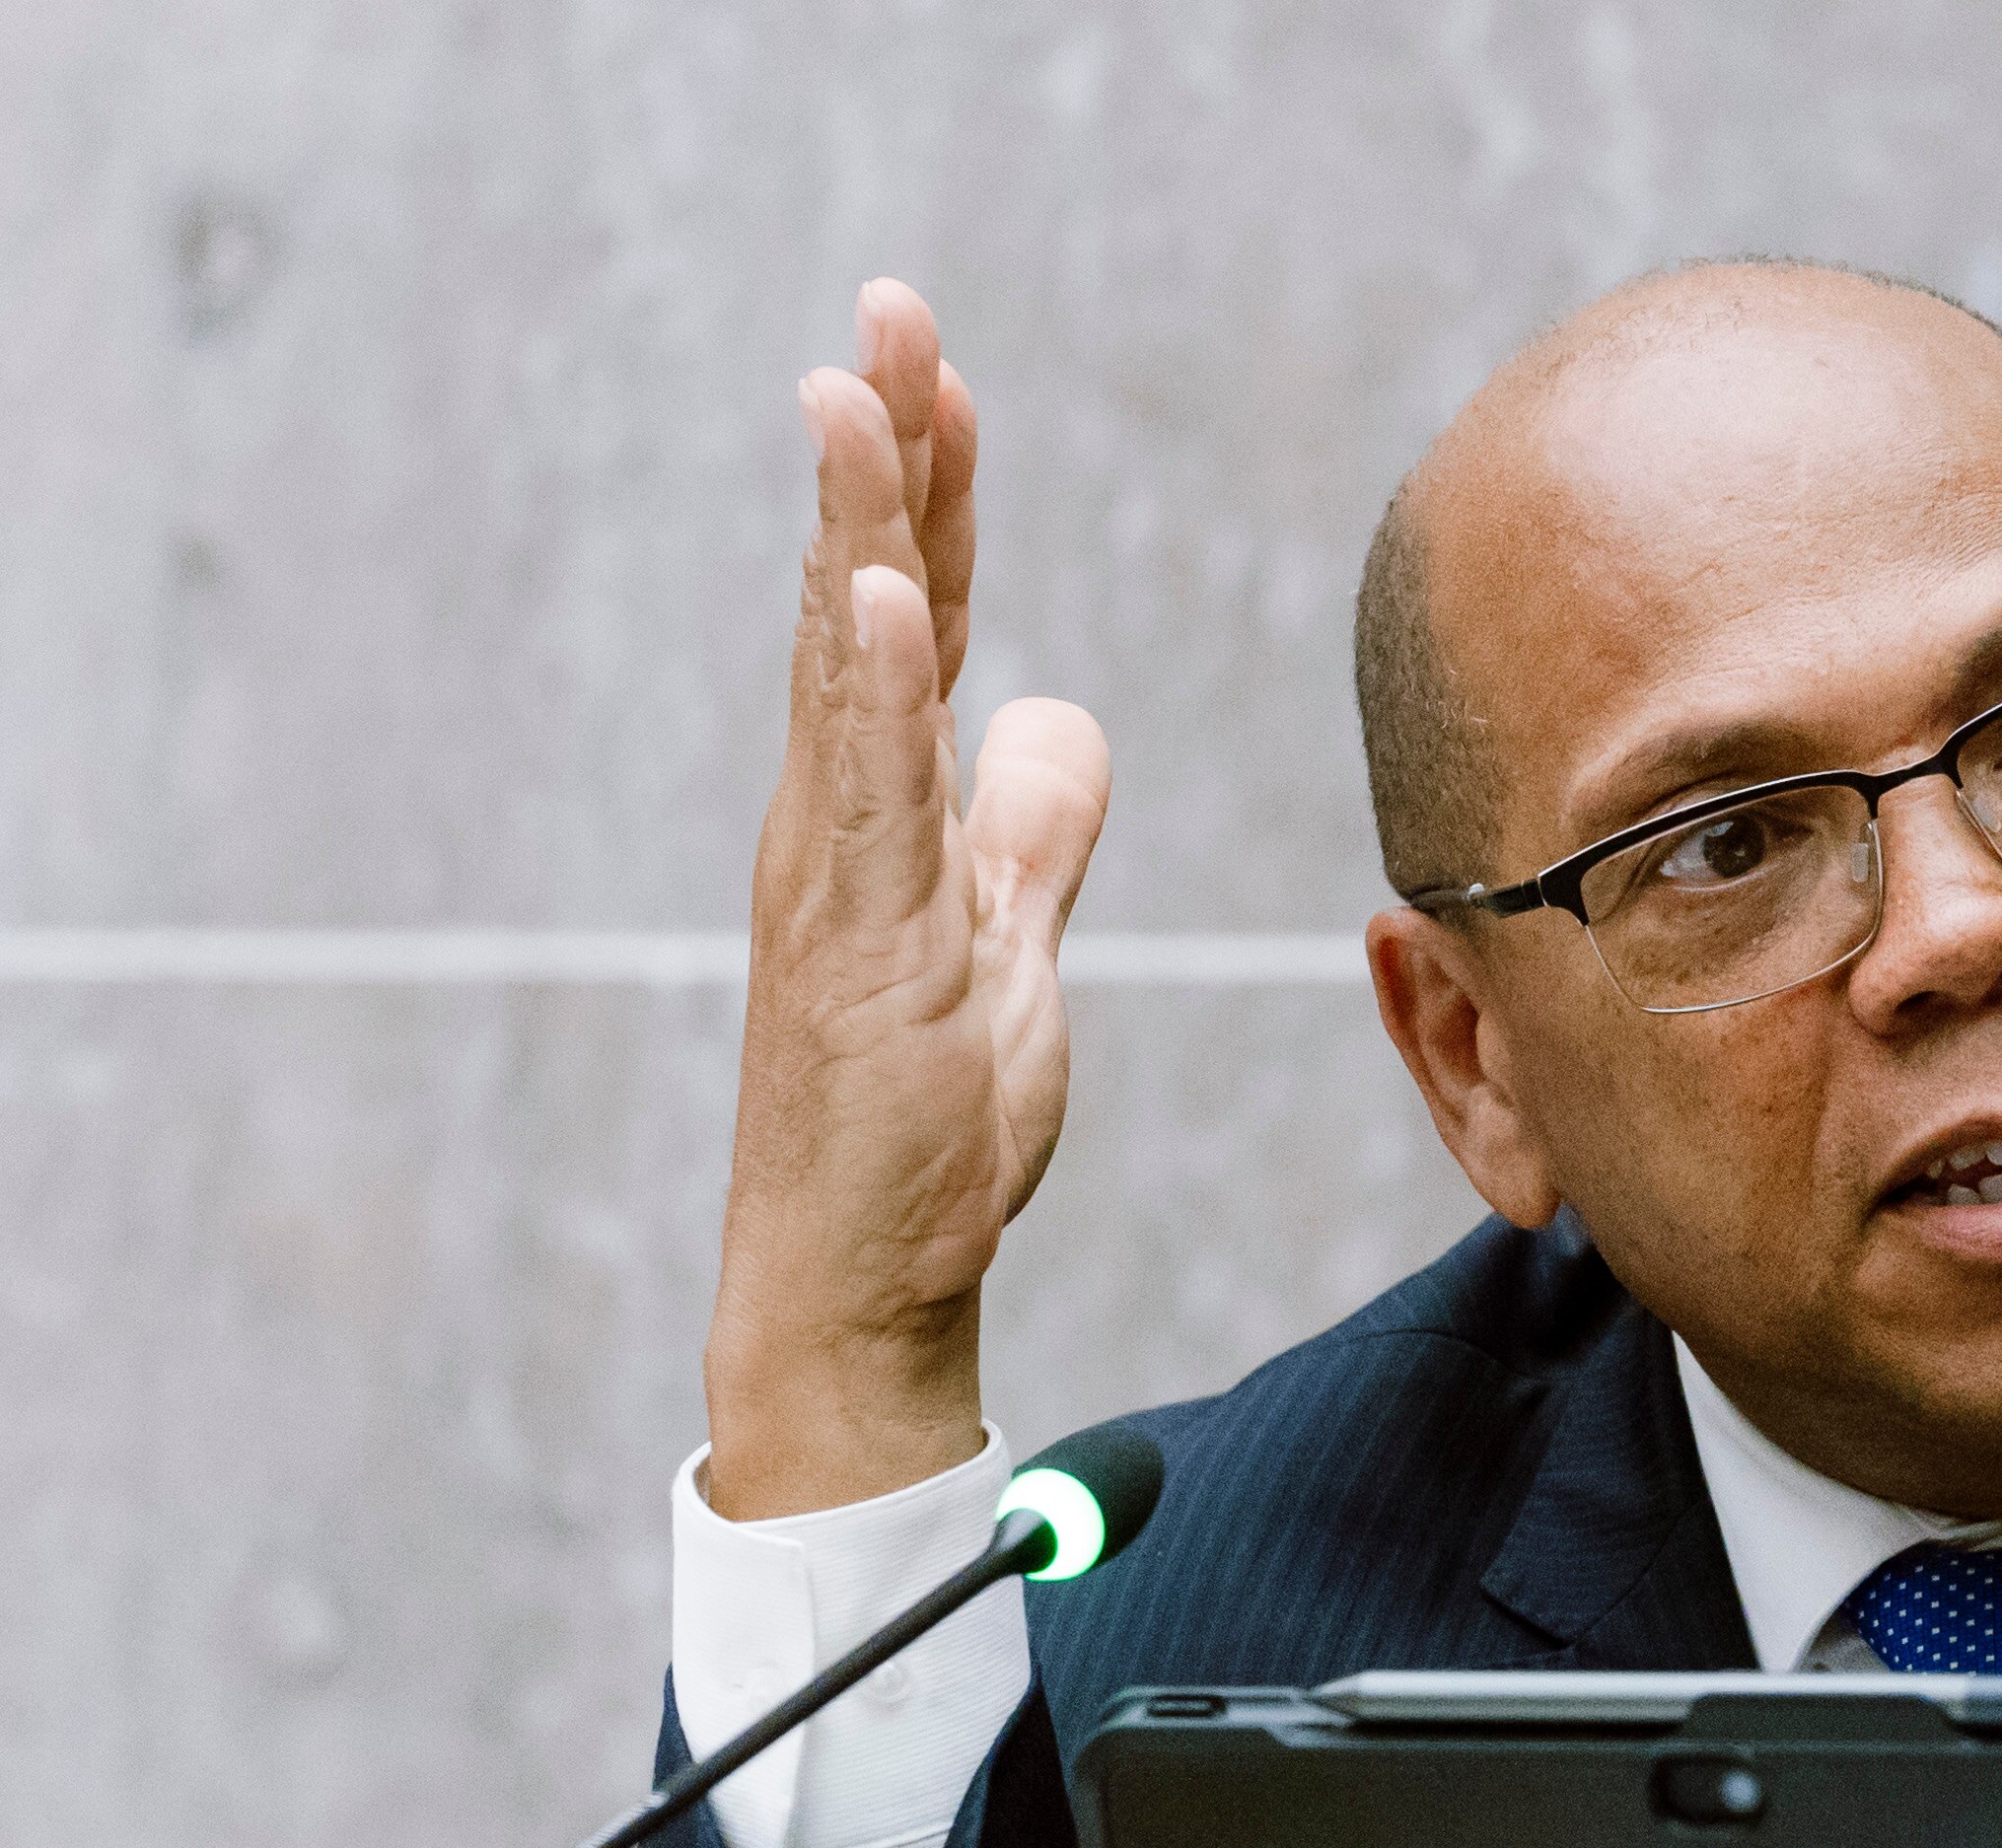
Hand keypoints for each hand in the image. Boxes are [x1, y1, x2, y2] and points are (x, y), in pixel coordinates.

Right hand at [703, 280, 1111, 1518]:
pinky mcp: (857, 955)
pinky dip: (877, 690)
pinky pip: (868, 801)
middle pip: (867, 602)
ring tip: (860, 398)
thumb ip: (1033, 832)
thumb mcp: (1013, 948)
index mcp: (882, 810)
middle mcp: (839, 822)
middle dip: (884, 453)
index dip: (937, 492)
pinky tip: (888, 593)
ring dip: (858, 527)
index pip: (920, 617)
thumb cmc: (924, 1128)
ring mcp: (838, 883)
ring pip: (848, 674)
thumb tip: (1062, 719)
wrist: (858, 1283)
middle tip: (891, 309)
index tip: (943, 370)